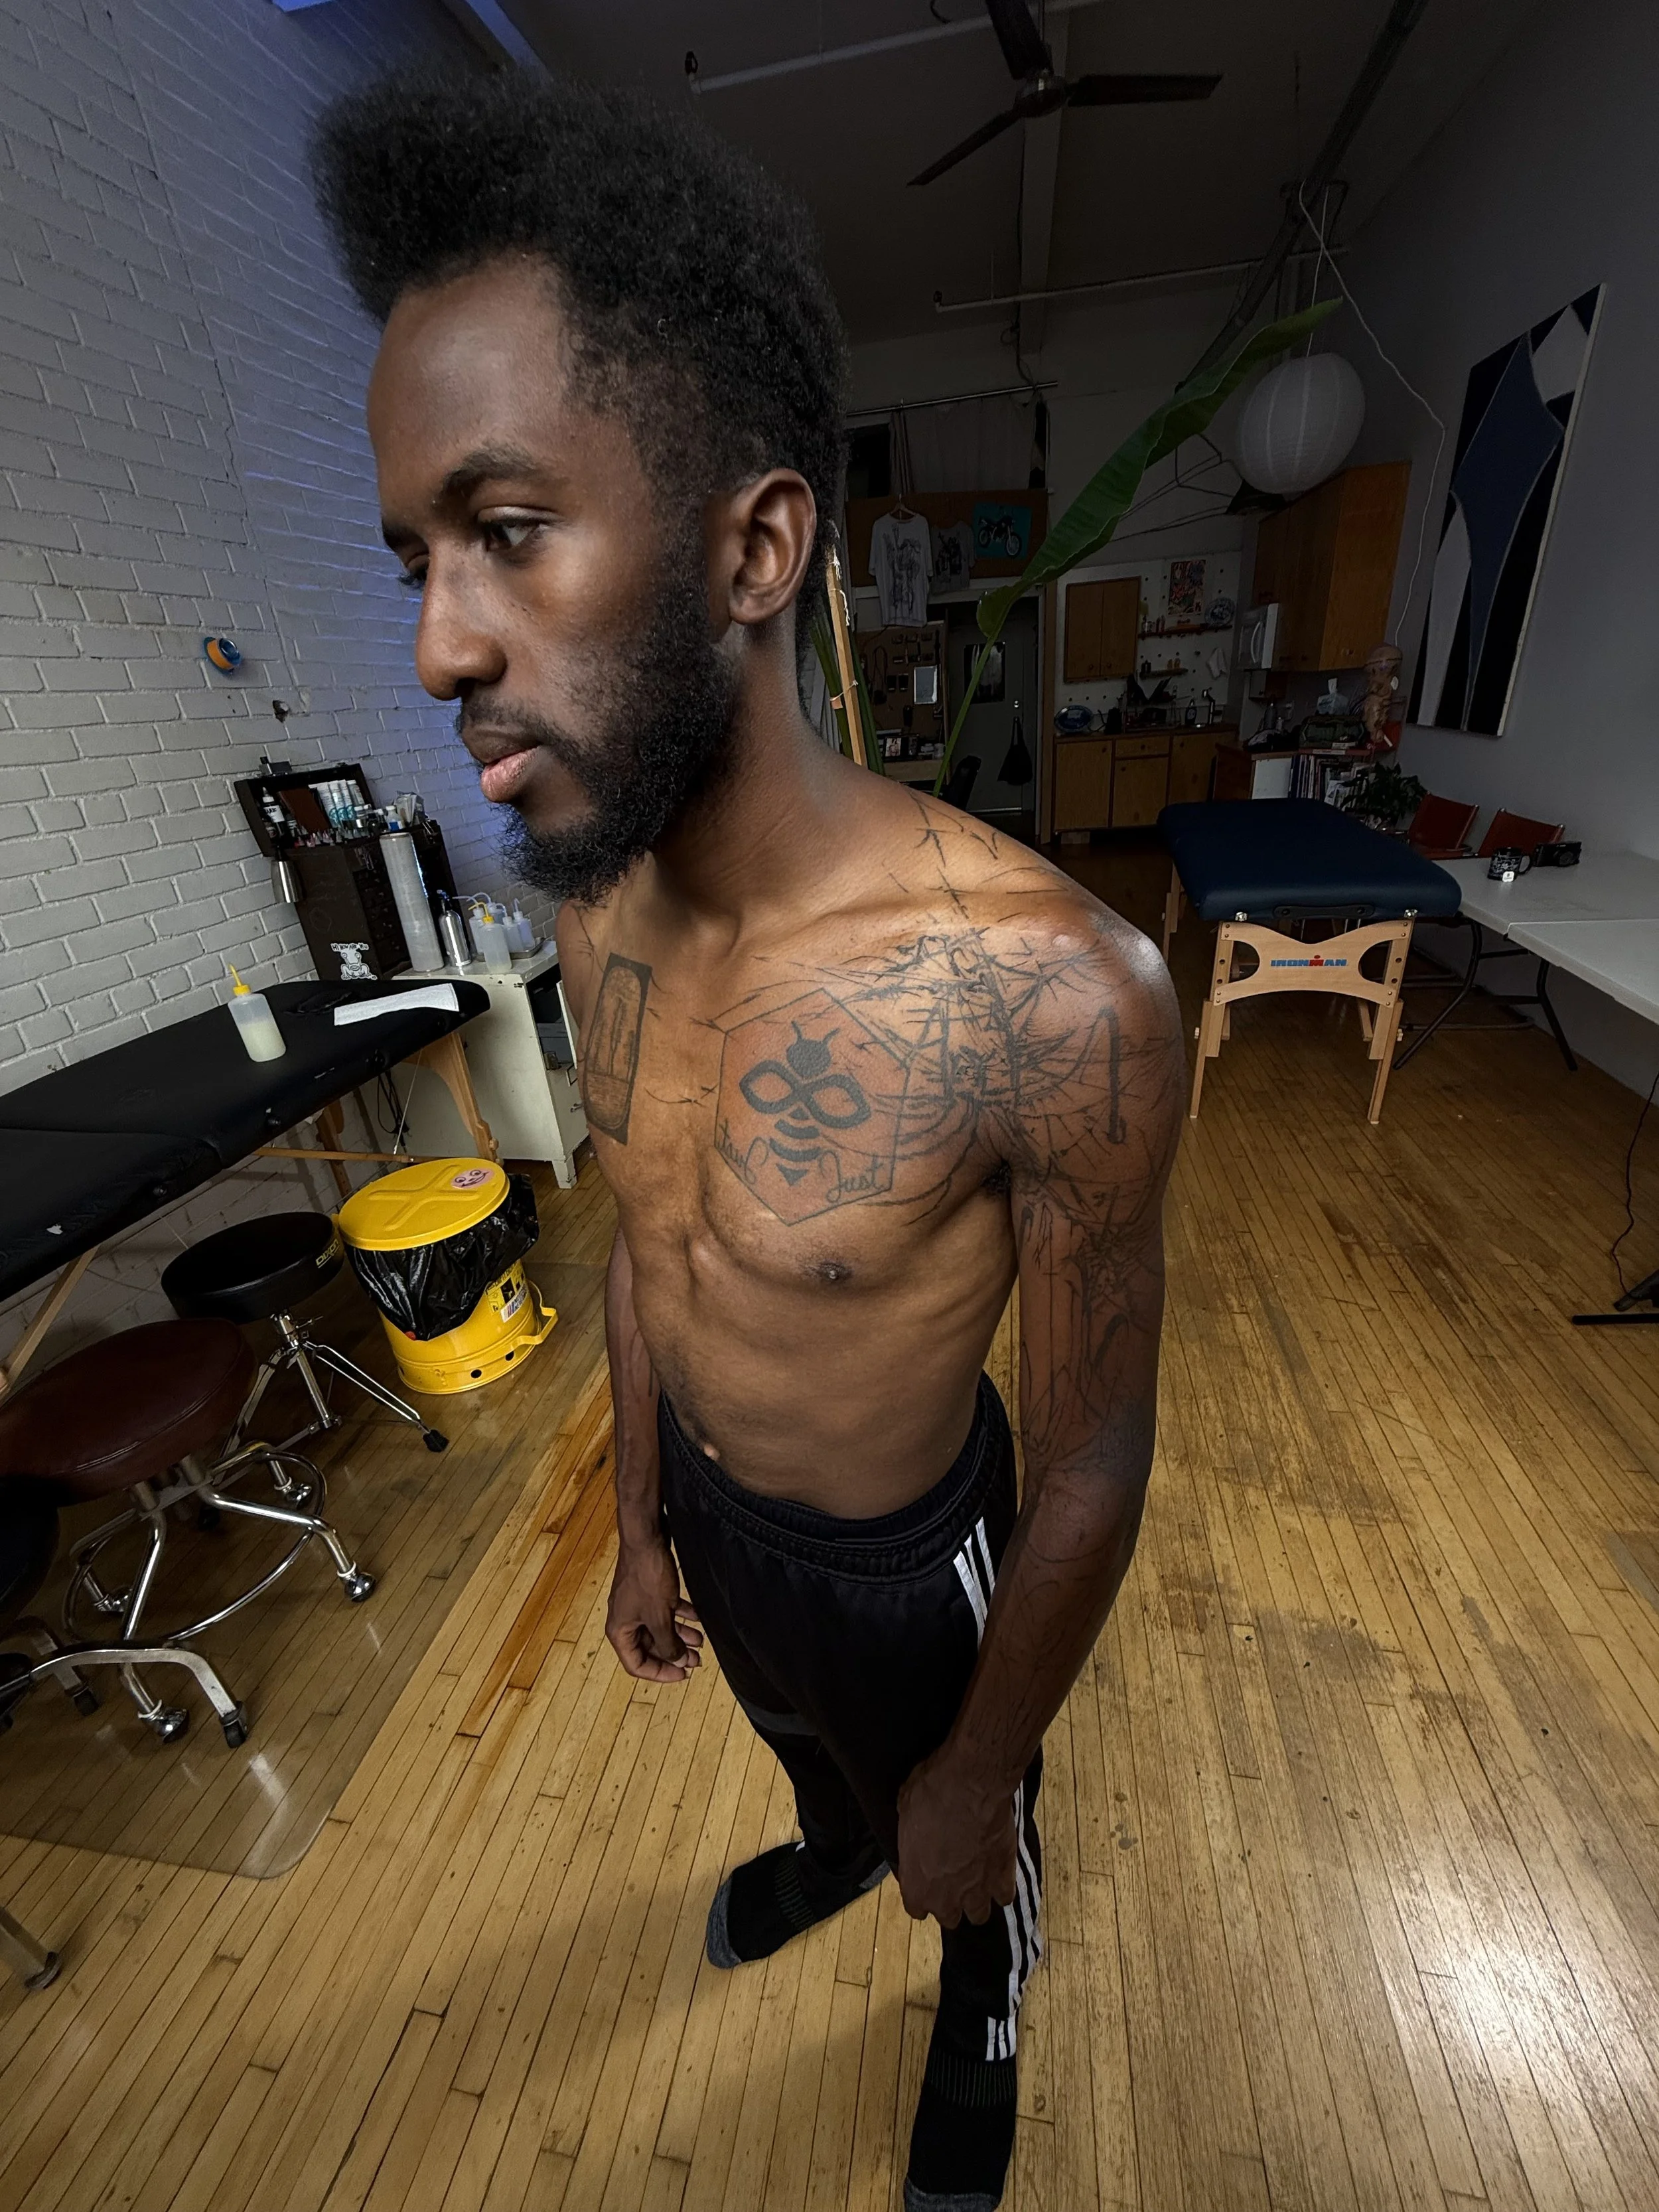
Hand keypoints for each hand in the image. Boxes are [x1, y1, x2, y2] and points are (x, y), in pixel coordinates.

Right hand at [607, 1538, 702, 1683]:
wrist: (645, 1538)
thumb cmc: (647, 1578)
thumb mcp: (660, 1617)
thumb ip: (669, 1644)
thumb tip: (679, 1662)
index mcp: (620, 1631)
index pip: (637, 1665)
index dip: (660, 1673)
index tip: (683, 1674)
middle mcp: (626, 1620)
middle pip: (649, 1647)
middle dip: (674, 1654)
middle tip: (697, 1660)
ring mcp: (637, 1604)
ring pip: (659, 1628)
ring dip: (680, 1636)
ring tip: (701, 1641)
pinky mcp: (648, 1590)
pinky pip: (664, 1610)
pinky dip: (681, 1616)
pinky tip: (697, 1617)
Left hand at [895, 1744, 1016, 1926]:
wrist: (972, 1785)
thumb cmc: (930, 1795)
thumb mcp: (904, 1813)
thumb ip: (910, 1839)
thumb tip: (916, 1836)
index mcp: (916, 1886)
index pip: (915, 1909)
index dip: (921, 1893)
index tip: (925, 1877)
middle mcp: (946, 1899)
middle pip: (949, 1918)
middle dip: (950, 1902)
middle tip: (951, 1878)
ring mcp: (977, 1891)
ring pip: (979, 1915)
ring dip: (976, 1900)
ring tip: (976, 1880)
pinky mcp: (1003, 1878)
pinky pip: (1004, 1897)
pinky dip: (1001, 1887)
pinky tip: (997, 1872)